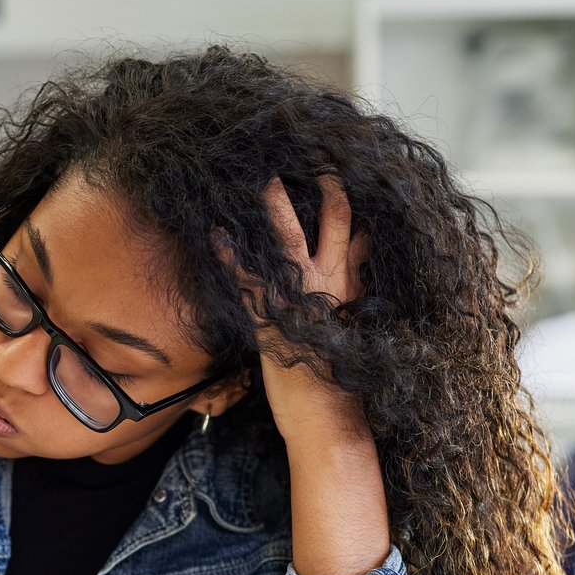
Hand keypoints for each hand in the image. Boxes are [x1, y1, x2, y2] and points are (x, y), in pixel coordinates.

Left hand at [256, 176, 372, 446]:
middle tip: (312, 151)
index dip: (346, 199)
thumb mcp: (352, 333)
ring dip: (273, 207)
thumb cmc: (337, 385)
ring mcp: (303, 300)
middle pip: (335, 221)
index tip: (336, 169)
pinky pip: (249, 280)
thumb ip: (353, 295)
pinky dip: (231, 256)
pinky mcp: (274, 321)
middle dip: (325, 184)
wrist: (330, 423)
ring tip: (258, 175)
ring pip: (290, 240)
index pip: (356, 232)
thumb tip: (359, 264)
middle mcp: (333, 286)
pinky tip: (215, 234)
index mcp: (352, 289)